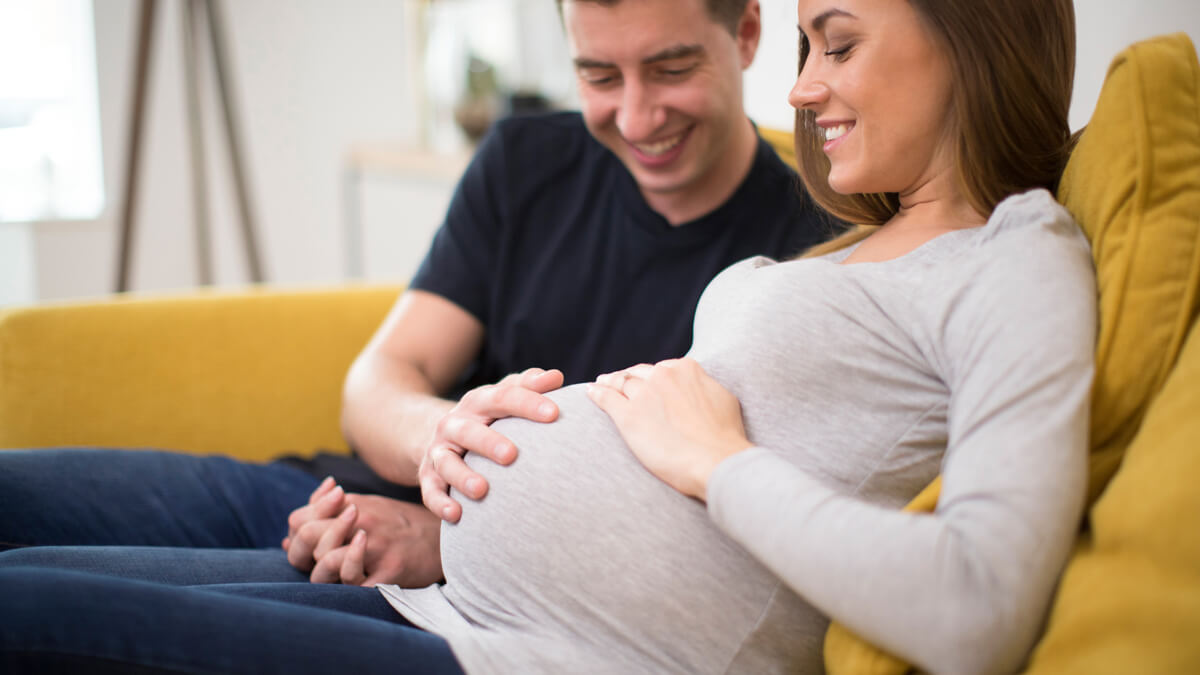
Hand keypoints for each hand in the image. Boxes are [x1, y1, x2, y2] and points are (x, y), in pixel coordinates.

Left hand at [283, 480, 443, 586]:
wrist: (444, 535)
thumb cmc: (400, 524)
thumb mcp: (366, 506)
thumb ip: (326, 516)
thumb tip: (287, 538)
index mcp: (351, 503)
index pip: (299, 519)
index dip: (296, 538)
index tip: (310, 548)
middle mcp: (361, 520)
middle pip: (307, 538)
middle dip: (303, 557)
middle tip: (319, 565)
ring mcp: (376, 545)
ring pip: (326, 565)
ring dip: (324, 576)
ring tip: (338, 576)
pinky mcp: (391, 569)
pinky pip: (354, 585)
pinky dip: (348, 589)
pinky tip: (357, 583)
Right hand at [418, 367, 563, 523]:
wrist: (441, 434)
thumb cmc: (488, 417)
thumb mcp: (503, 397)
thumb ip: (528, 386)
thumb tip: (556, 377)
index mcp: (478, 402)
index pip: (502, 398)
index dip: (527, 403)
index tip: (554, 413)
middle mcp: (454, 424)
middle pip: (469, 431)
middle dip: (488, 442)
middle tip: (512, 455)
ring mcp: (439, 451)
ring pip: (446, 463)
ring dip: (462, 476)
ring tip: (482, 490)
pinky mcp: (428, 476)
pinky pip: (431, 491)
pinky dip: (440, 503)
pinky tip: (456, 514)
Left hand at [587, 358, 752, 499]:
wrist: (716, 461)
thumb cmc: (724, 438)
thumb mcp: (722, 399)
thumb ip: (703, 388)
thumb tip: (696, 387)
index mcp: (686, 369)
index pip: (660, 369)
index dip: (650, 377)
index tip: (645, 382)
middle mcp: (662, 376)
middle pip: (637, 373)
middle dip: (626, 377)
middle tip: (615, 380)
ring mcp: (643, 395)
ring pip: (619, 383)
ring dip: (608, 383)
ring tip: (600, 384)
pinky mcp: (627, 416)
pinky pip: (606, 398)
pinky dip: (596, 394)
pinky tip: (591, 392)